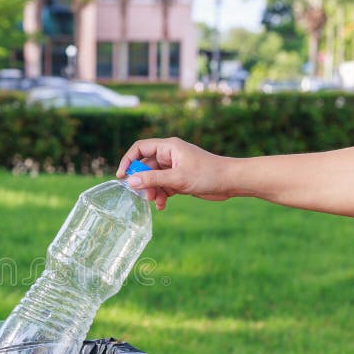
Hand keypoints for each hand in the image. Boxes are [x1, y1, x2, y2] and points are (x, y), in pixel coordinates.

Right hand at [117, 137, 232, 210]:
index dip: (128, 161)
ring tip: (158, 202)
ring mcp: (174, 167)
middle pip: (145, 166)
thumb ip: (153, 180)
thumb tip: (130, 182)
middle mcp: (169, 155)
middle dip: (143, 182)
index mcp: (168, 147)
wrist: (231, 181)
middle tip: (145, 196)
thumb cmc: (208, 174)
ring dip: (153, 191)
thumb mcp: (177, 178)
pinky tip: (163, 205)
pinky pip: (163, 186)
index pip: (140, 148)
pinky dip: (161, 195)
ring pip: (154, 179)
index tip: (122, 176)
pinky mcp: (179, 179)